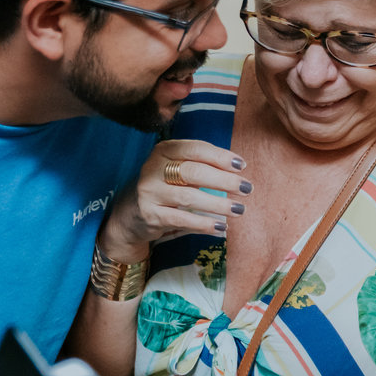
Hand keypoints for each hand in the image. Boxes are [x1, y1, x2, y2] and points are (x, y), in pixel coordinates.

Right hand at [100, 140, 251, 262]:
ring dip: (218, 204)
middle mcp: (153, 168)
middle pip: (194, 172)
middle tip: (246, 188)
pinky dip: (204, 224)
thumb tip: (237, 170)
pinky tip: (221, 226)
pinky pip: (181, 219)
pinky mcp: (149, 214)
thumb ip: (200, 165)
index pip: (195, 149)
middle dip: (224, 180)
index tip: (241, 165)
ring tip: (239, 210)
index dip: (220, 156)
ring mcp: (149, 192)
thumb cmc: (163, 187)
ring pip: (189, 197)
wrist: (128, 215)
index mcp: (164, 150)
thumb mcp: (175, 169)